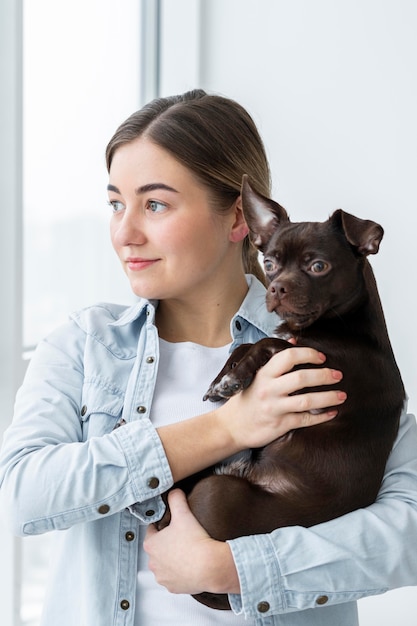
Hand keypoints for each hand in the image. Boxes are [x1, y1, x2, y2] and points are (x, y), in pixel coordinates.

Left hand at [144, 489, 239, 594]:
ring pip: (165, 564)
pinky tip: (190, 564)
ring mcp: (163, 577)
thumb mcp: (183, 513)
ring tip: (187, 550)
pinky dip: (180, 572)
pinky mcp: (173, 588)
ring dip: (172, 558)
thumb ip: (176, 498)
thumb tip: (174, 491)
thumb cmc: (195, 541)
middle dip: (167, 542)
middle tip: (182, 536)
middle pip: (158, 548)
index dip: (163, 524)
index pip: (152, 530)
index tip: (174, 524)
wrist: (210, 566)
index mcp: (151, 544)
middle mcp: (153, 563)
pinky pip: (174, 577)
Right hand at [217, 346, 345, 449]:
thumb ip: (276, 360)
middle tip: (338, 375)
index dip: (308, 354)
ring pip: (307, 400)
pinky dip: (322, 416)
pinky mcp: (279, 425)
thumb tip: (295, 340)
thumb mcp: (256, 376)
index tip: (322, 357)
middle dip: (324, 375)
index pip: (288, 357)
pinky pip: (305, 420)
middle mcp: (268, 389)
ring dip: (329, 397)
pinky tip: (332, 413)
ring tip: (342, 395)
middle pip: (301, 378)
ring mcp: (274, 408)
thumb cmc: (247, 399)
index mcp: (264, 374)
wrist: (231, 427)